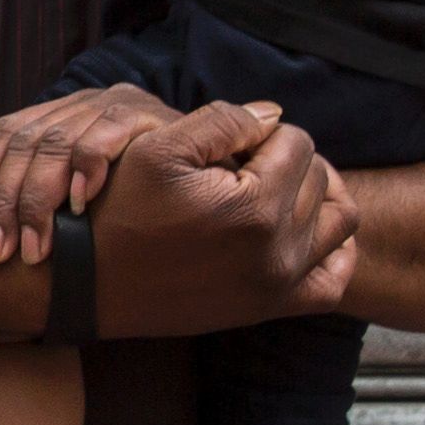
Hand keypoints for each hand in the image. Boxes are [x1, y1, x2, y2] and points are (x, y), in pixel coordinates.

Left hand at [0, 80, 192, 266]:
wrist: (218, 187)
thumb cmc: (145, 205)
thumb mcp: (86, 201)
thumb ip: (47, 202)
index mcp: (61, 116)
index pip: (7, 134)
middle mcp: (84, 103)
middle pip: (25, 141)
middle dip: (6, 202)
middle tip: (0, 254)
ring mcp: (117, 105)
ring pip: (57, 139)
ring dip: (40, 196)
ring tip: (36, 247)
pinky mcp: (151, 115)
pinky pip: (109, 130)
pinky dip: (89, 163)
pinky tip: (80, 203)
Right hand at [92, 94, 357, 337]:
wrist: (84, 282)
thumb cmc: (114, 209)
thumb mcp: (156, 146)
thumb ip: (223, 119)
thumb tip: (274, 116)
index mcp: (256, 207)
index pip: (297, 142)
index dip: (260, 133)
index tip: (224, 147)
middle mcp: (279, 252)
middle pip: (319, 178)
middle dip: (285, 161)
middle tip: (241, 165)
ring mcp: (278, 285)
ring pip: (339, 222)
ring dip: (316, 196)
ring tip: (275, 188)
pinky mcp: (269, 308)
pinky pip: (331, 282)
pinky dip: (330, 253)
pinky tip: (299, 233)